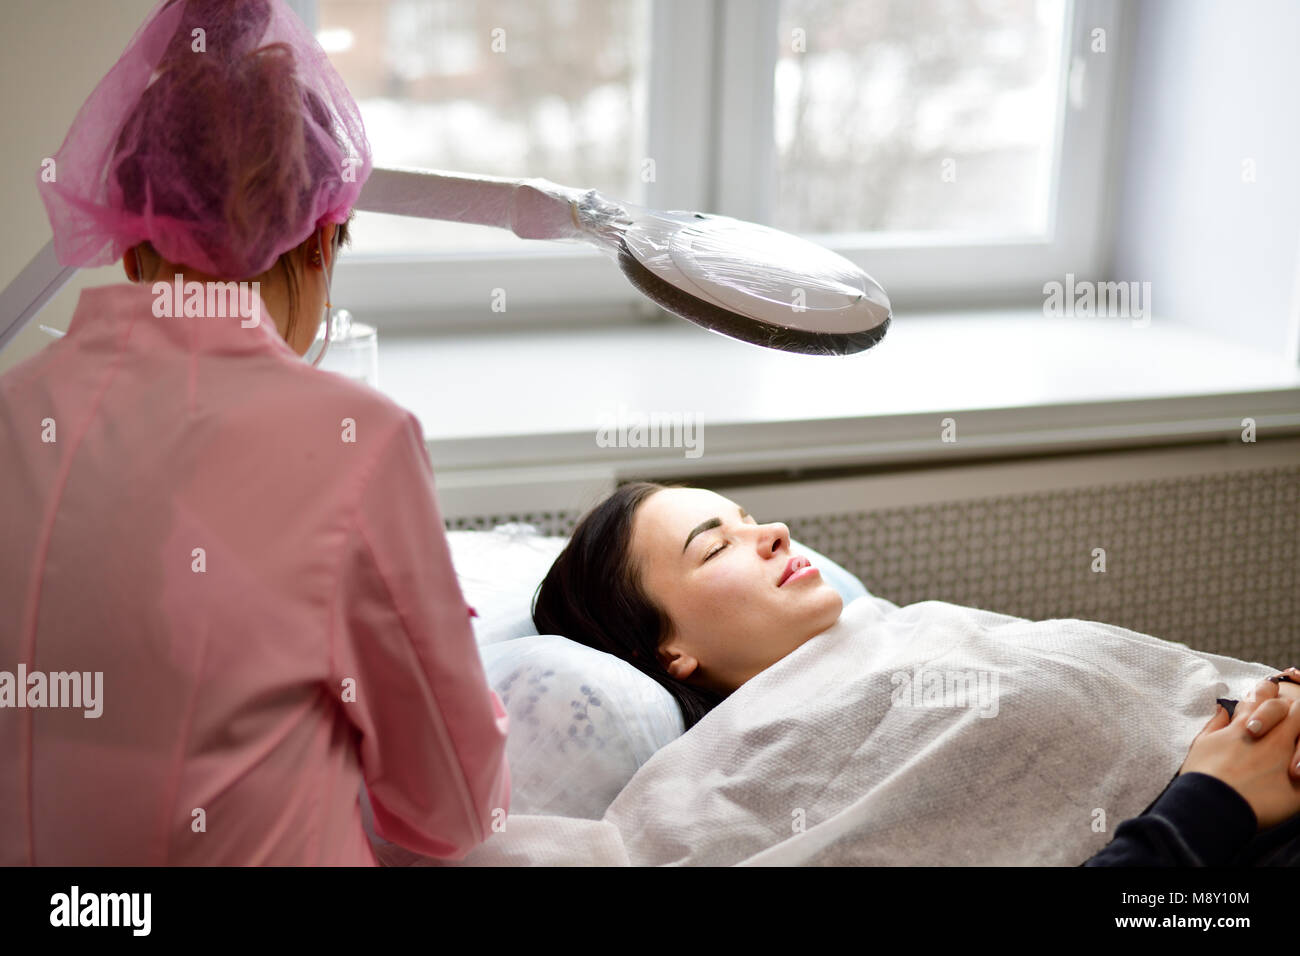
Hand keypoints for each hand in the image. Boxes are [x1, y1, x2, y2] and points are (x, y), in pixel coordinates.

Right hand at [1178, 677, 1299, 829]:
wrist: (1212, 807)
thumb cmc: (1202, 776)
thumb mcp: (1201, 744)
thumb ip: (1216, 724)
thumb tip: (1223, 709)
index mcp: (1245, 725)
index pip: (1264, 693)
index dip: (1268, 691)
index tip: (1267, 698)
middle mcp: (1270, 737)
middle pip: (1294, 709)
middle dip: (1292, 711)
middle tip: (1286, 723)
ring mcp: (1286, 759)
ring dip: (1299, 738)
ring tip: (1291, 755)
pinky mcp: (1297, 784)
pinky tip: (1294, 773)